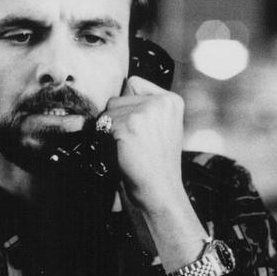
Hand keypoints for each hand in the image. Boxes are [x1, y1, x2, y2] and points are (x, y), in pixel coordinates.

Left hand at [103, 75, 184, 211]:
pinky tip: (122, 153)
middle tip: (132, 144)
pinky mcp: (130, 124)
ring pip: (109, 111)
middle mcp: (162, 102)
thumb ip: (146, 106)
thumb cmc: (156, 164)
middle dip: (117, 120)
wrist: (158, 191)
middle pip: (118, 97)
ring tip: (128, 149)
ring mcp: (146, 112)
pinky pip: (103, 125)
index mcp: (173, 100)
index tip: (139, 131)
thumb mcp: (162, 127)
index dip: (128, 107)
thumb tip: (121, 86)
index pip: (134, 84)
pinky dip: (105, 140)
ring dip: (110, 131)